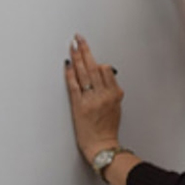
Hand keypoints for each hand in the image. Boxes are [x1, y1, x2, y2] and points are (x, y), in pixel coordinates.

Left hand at [64, 34, 123, 161]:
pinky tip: (67, 65)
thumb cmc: (108, 129)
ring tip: (72, 46)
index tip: (89, 52)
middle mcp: (104, 94)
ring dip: (77, 57)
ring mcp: (91, 99)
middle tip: (79, 38)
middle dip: (85, 50)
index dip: (97, 60)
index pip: (106, 69)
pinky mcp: (79, 106)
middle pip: (94, 66)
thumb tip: (103, 76)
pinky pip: (74, 86)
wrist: (102, 146)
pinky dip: (70, 74)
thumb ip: (110, 91)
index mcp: (115, 94)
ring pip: (84, 73)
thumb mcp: (116, 107)